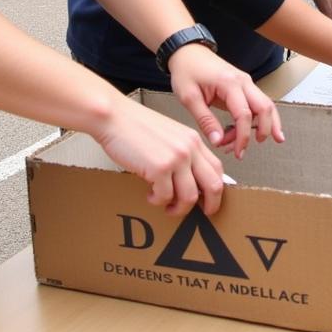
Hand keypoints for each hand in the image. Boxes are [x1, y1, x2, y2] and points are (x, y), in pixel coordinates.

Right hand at [97, 96, 225, 215]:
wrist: (115, 117)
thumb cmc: (135, 125)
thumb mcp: (169, 134)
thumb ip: (182, 152)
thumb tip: (188, 180)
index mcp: (193, 140)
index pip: (217, 169)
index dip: (216, 189)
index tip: (209, 200)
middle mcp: (189, 148)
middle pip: (214, 185)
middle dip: (209, 205)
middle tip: (200, 214)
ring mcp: (176, 158)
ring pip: (190, 197)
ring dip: (178, 208)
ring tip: (167, 206)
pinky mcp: (160, 168)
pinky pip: (165, 196)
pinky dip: (157, 201)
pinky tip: (150, 195)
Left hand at [166, 43, 283, 159]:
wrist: (187, 52)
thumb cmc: (187, 71)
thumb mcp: (189, 97)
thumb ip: (205, 120)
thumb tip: (218, 141)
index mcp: (229, 83)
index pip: (245, 114)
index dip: (243, 137)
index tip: (238, 152)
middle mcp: (243, 81)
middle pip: (265, 108)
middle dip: (264, 131)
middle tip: (246, 150)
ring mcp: (245, 82)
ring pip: (266, 105)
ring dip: (262, 126)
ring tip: (250, 143)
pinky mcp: (244, 86)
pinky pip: (258, 104)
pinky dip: (258, 119)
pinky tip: (253, 132)